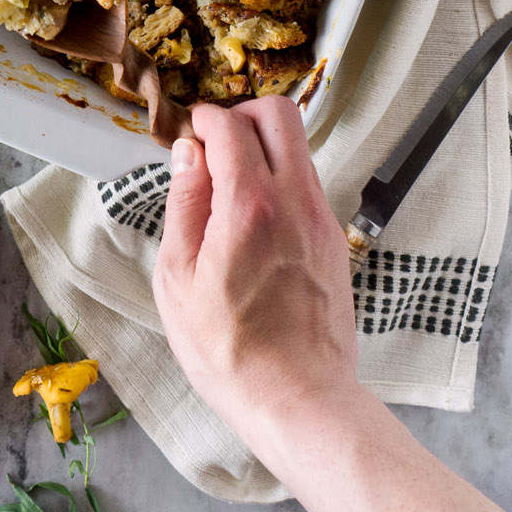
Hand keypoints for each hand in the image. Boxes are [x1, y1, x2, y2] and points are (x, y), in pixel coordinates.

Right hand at [153, 98, 357, 456]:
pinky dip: (280, 181)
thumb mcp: (177, 279)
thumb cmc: (232, 351)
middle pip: (280, 113)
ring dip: (263, 148)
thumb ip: (184, 204)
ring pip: (298, 146)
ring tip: (229, 188)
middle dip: (242, 113)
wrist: (298, 399)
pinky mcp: (333, 239)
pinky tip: (252, 221)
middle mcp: (295, 200)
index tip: (188, 133)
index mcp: (250, 205)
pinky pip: (307, 184)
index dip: (202, 119)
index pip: (230, 124)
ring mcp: (321, 218)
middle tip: (214, 143)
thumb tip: (188, 155)